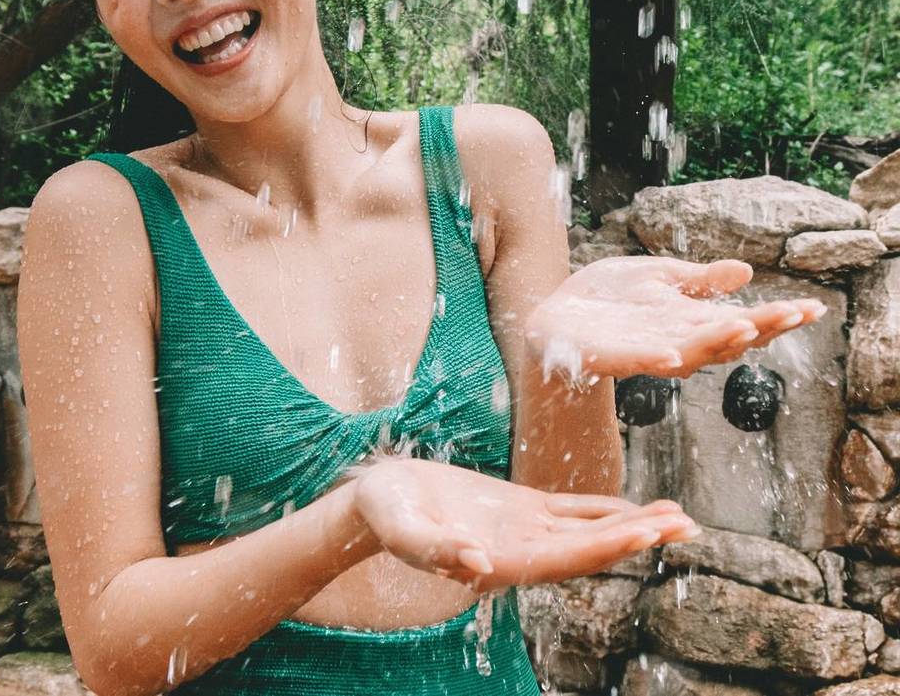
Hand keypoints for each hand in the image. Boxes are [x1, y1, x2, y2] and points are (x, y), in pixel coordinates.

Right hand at [352, 457, 698, 591]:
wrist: (378, 501)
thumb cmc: (385, 515)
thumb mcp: (404, 528)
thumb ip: (437, 549)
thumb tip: (478, 565)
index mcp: (501, 561)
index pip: (566, 558)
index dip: (608, 547)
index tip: (650, 536)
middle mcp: (522, 551)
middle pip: (592, 548)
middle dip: (639, 537)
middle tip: (688, 526)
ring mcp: (524, 530)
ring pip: (588, 530)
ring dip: (633, 524)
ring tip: (679, 516)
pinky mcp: (518, 508)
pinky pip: (569, 510)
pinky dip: (603, 508)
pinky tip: (632, 504)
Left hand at [524, 256, 826, 381]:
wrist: (553, 315)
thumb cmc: (606, 298)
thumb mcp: (656, 278)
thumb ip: (697, 280)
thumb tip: (745, 271)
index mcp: (689, 320)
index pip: (741, 319)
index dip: (776, 316)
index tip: (812, 308)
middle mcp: (675, 340)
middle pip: (726, 338)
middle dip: (761, 327)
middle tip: (794, 315)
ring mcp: (645, 351)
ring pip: (691, 352)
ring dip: (718, 342)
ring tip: (748, 326)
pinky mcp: (612, 357)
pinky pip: (638, 361)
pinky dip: (658, 358)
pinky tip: (676, 353)